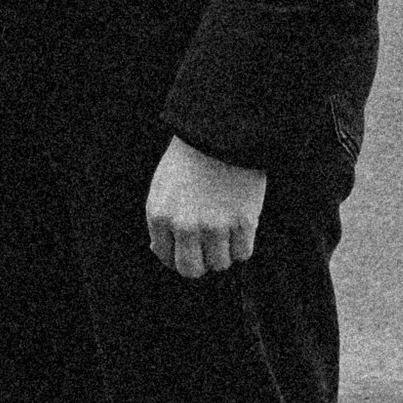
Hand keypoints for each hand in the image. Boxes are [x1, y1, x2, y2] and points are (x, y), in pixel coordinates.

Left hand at [146, 137, 266, 278]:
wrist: (222, 132)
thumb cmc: (190, 158)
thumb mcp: (161, 186)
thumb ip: (160, 221)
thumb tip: (159, 250)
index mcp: (159, 215)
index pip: (167, 259)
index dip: (179, 256)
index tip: (189, 247)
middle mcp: (185, 226)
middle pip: (191, 271)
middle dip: (200, 263)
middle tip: (207, 249)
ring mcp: (215, 226)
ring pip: (220, 264)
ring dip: (223, 252)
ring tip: (225, 229)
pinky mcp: (243, 223)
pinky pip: (243, 254)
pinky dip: (242, 245)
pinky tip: (239, 225)